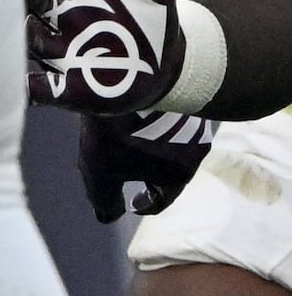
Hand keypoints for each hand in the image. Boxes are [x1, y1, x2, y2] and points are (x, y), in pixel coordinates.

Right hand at [24, 0, 210, 113]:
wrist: (163, 67)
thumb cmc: (151, 19)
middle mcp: (60, 15)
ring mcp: (59, 49)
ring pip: (30, 36)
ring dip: (25, 32)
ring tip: (28, 28)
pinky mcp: (64, 86)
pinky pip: (39, 88)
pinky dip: (28, 88)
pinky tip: (22, 87)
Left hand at [80, 105, 218, 222]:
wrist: (130, 77)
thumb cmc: (116, 134)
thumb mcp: (100, 173)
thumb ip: (104, 200)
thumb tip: (108, 217)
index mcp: (179, 174)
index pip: (163, 199)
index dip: (146, 205)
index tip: (133, 204)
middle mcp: (195, 150)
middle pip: (171, 171)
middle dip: (149, 176)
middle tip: (129, 173)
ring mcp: (194, 123)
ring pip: (171, 145)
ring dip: (151, 149)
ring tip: (127, 144)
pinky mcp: (184, 100)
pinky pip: (168, 122)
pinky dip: (151, 127)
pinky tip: (132, 119)